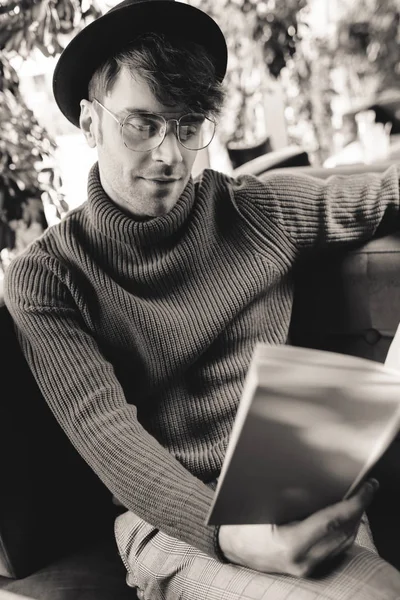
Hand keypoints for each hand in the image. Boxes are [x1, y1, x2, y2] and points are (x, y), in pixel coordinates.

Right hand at [218, 478, 377, 576]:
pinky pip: (337, 549)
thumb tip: (317, 474)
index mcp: (290, 545)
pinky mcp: (310, 570)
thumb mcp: (261, 505)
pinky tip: (344, 514)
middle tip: (366, 486)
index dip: (354, 503)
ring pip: (344, 542)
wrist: (231, 548)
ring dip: (354, 518)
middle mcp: (303, 561)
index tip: (367, 487)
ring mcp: (307, 569)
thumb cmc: (242, 523)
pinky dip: (345, 530)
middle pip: (343, 532)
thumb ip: (289, 495)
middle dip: (358, 508)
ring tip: (358, 497)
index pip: (332, 522)